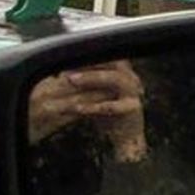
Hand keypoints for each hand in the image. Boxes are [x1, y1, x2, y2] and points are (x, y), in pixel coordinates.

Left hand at [28, 61, 146, 161]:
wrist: (126, 137)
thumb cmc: (107, 114)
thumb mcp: (94, 94)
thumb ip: (84, 84)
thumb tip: (61, 72)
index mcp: (122, 71)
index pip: (104, 57)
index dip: (85, 57)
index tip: (65, 60)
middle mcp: (130, 77)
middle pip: (111, 63)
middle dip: (88, 65)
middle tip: (67, 68)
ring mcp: (133, 92)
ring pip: (115, 79)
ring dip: (92, 78)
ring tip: (71, 80)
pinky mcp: (133, 108)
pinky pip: (111, 106)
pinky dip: (93, 106)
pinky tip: (78, 108)